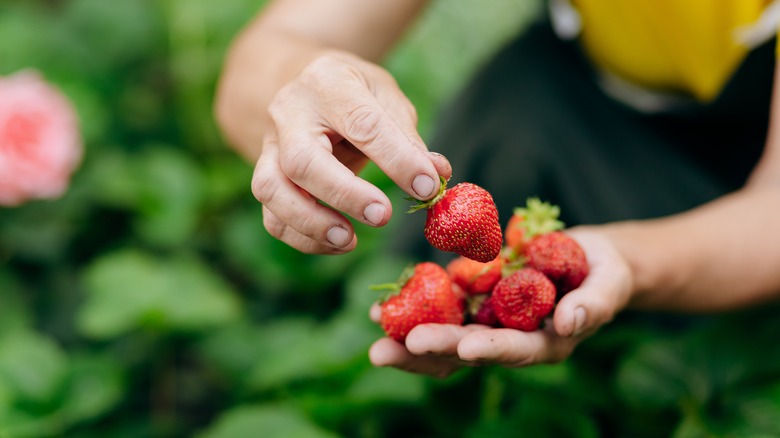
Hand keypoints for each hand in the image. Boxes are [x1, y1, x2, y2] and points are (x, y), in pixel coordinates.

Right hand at [250, 52, 449, 253]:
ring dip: (311, 222)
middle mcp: (289, 113)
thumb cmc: (354, 92)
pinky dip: (303, 238)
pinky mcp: (263, 177)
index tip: (426, 187)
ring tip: (349, 240)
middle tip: (382, 216)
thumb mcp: (385, 96)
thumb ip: (407, 137)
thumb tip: (436, 174)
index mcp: (328, 82)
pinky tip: (339, 243)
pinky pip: (272, 216)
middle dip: (345, 194)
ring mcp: (269, 146)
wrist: (304, 86)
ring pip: (272, 190)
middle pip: (302, 160)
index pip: (362, 123)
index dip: (396, 159)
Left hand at [368, 228, 633, 376]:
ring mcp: (488, 321)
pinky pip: (439, 305)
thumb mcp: (608, 285)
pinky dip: (411, 305)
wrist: (588, 258)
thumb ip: (593, 304)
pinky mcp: (473, 299)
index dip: (488, 349)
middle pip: (464, 353)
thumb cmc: (607, 274)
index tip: (464, 348)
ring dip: (407, 334)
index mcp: (543, 345)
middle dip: (426, 351)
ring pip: (443, 335)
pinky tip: (382, 306)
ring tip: (374, 327)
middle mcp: (509, 339)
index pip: (513, 351)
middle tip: (387, 350)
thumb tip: (570, 323)